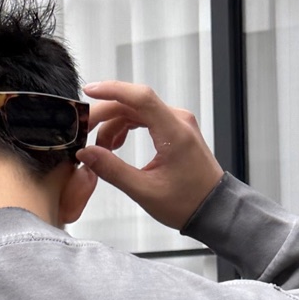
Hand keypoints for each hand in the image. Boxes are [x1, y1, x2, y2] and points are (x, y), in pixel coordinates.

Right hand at [79, 80, 223, 229]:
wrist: (213, 209)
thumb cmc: (187, 203)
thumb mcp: (145, 191)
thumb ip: (113, 170)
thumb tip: (87, 153)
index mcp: (174, 132)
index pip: (140, 98)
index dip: (112, 90)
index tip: (89, 91)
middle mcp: (178, 120)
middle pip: (133, 103)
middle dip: (105, 115)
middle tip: (85, 133)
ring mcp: (177, 123)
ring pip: (137, 111)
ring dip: (114, 125)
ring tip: (101, 149)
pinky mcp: (175, 130)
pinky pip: (145, 119)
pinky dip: (126, 128)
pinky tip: (116, 146)